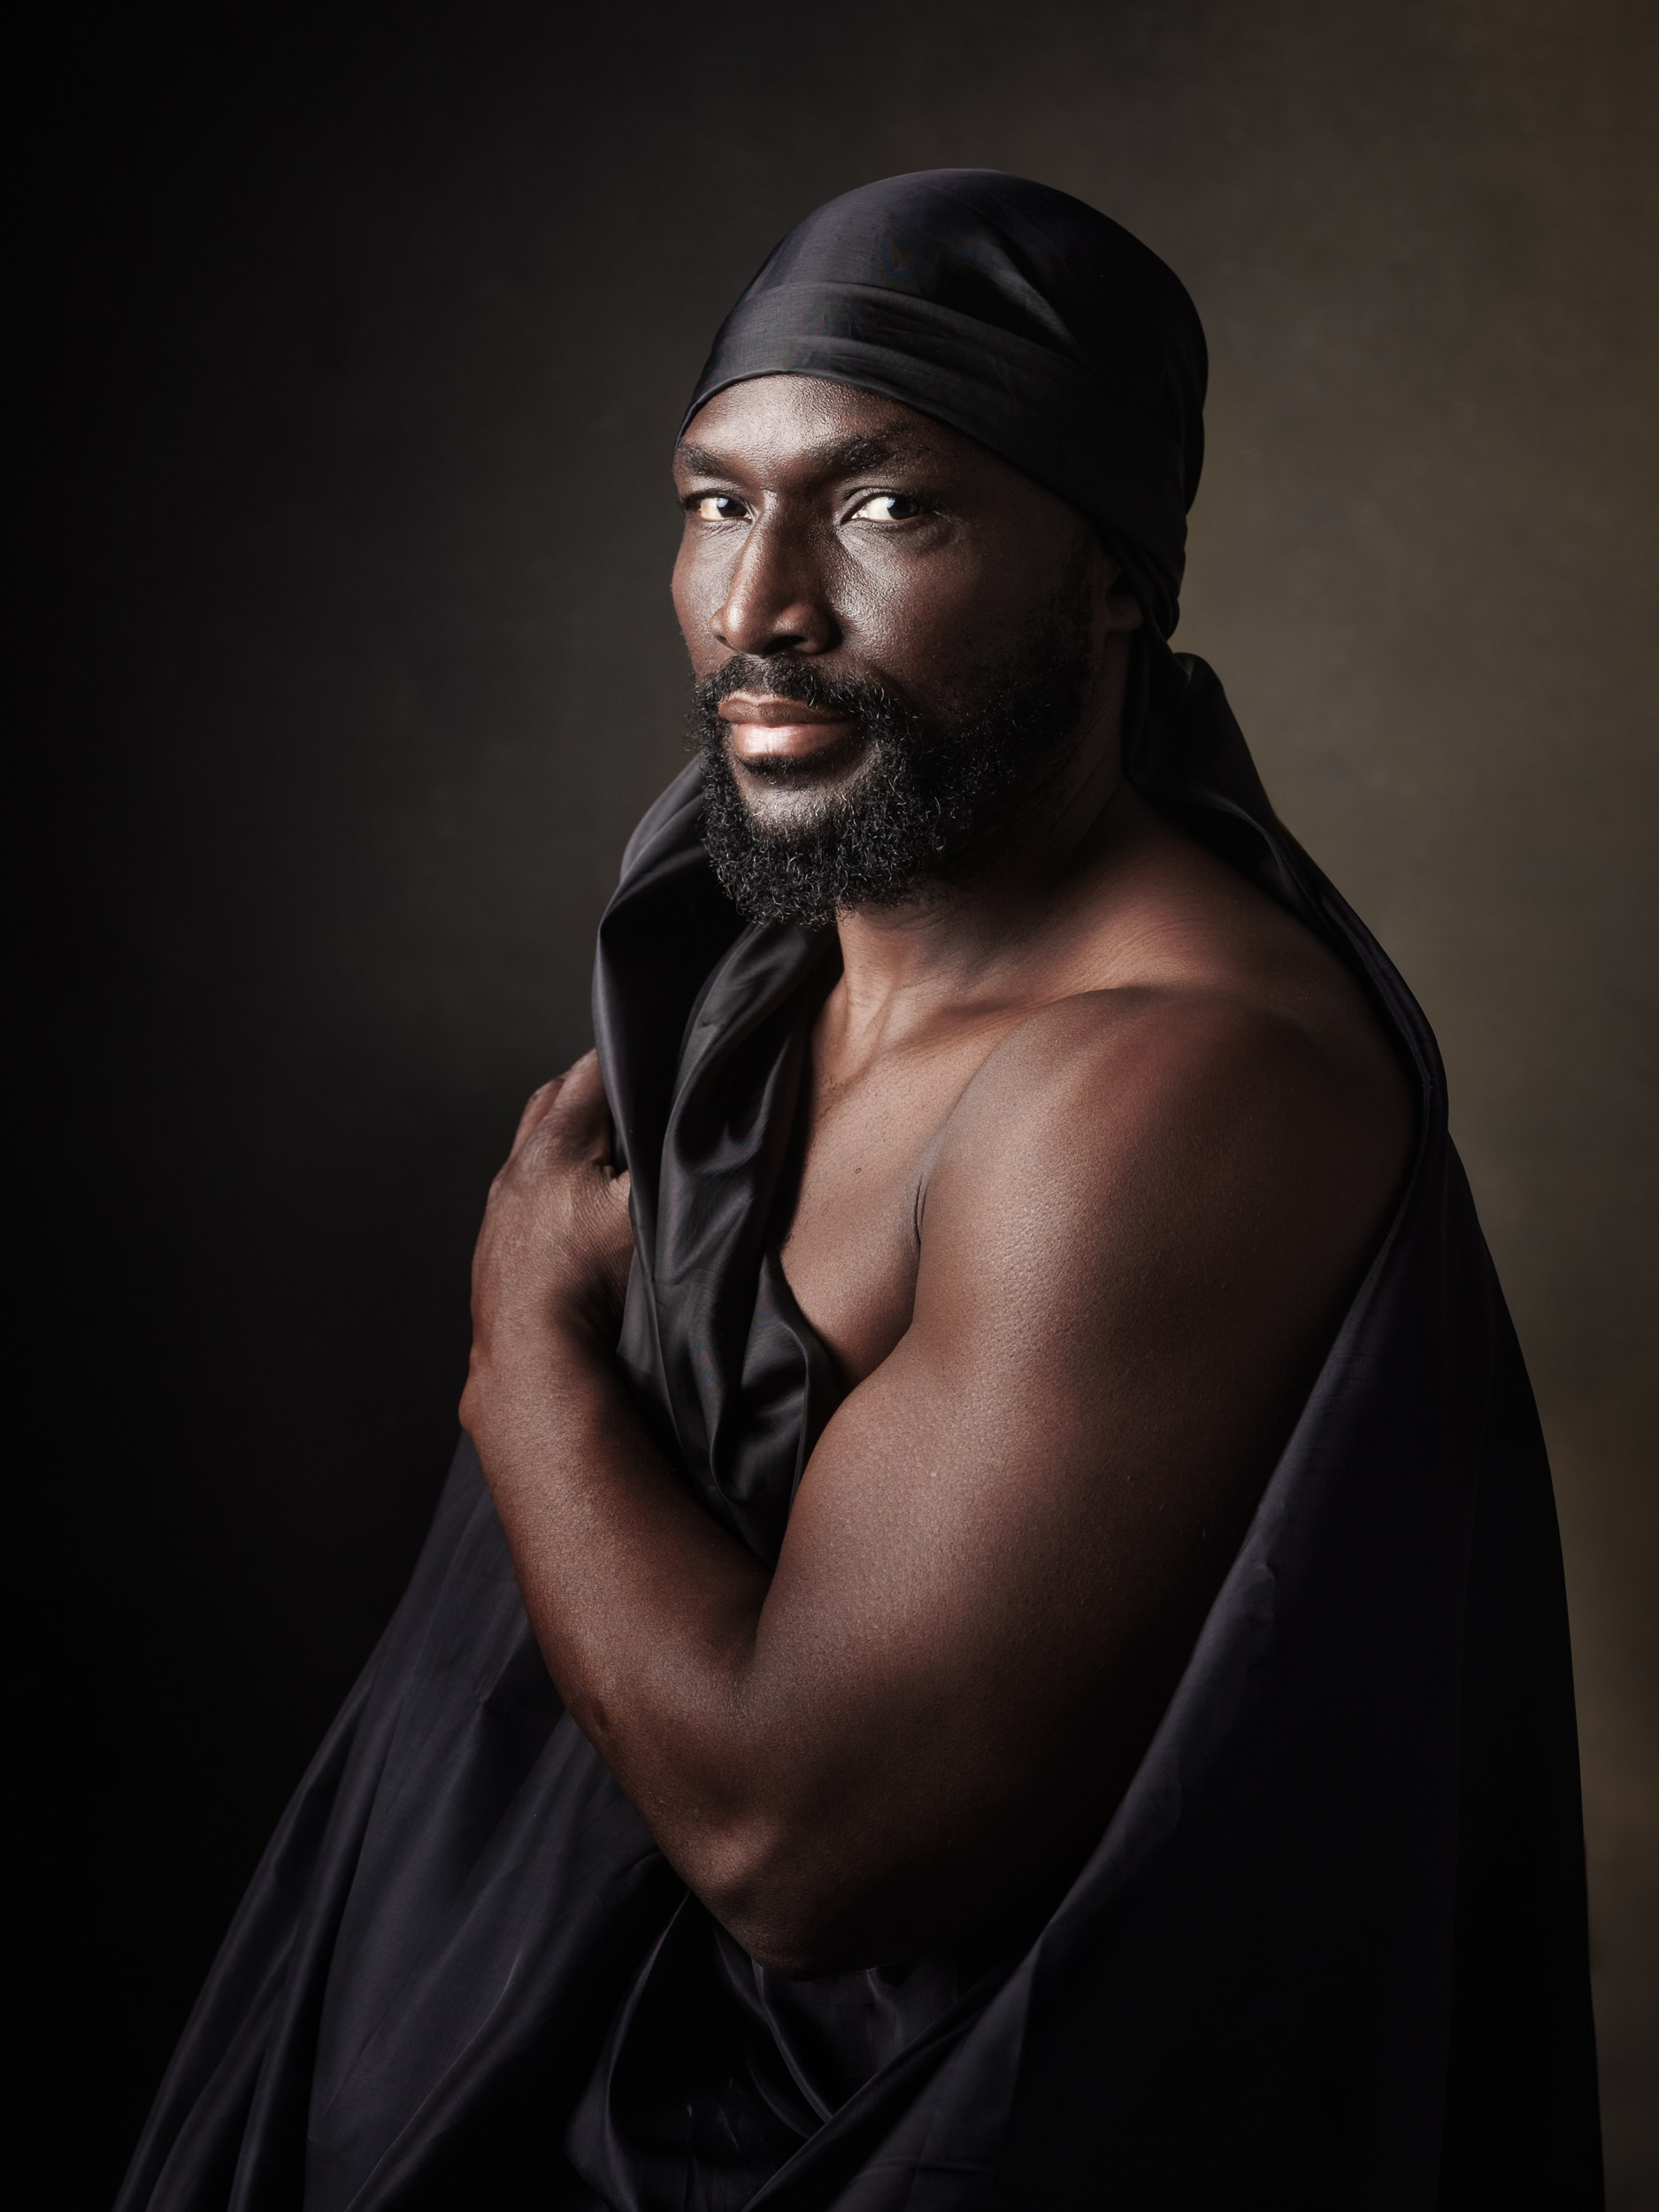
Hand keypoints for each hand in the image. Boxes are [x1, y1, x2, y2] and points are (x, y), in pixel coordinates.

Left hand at [461, 1052, 633, 1409]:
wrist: (533, 1354)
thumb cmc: (589, 1279)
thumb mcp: (644, 1207)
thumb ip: (665, 1157)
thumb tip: (689, 1123)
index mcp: (554, 1144)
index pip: (590, 1074)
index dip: (624, 1059)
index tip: (651, 1053)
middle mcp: (516, 1170)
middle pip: (551, 1102)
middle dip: (587, 1089)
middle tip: (626, 1090)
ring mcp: (499, 1212)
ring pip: (531, 1151)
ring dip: (564, 1139)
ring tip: (603, 1150)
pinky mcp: (495, 1250)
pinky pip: (522, 1195)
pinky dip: (550, 1185)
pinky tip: (573, 1212)